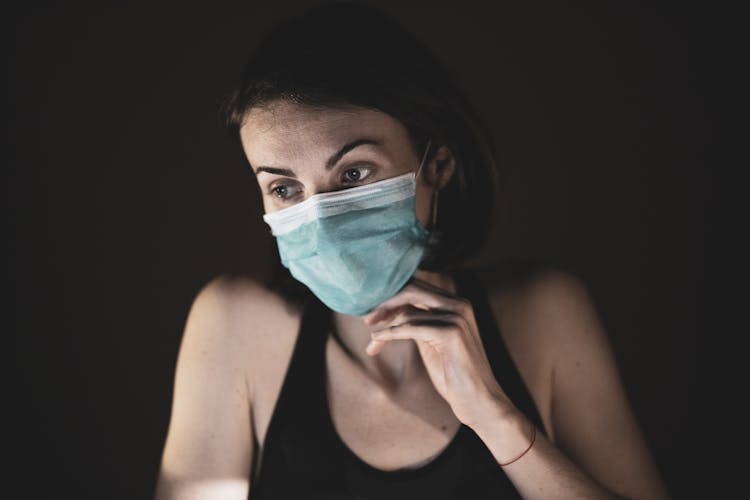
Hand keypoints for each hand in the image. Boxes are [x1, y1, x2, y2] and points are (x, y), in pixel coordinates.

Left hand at [363, 277, 512, 427]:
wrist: (478, 401)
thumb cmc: (454, 375)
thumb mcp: (432, 342)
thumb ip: (417, 323)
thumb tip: (388, 312)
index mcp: (455, 304)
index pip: (417, 287)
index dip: (392, 296)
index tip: (372, 312)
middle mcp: (459, 305)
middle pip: (412, 290)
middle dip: (385, 303)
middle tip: (366, 319)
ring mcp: (457, 317)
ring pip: (408, 311)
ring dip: (384, 326)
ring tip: (372, 341)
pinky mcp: (451, 333)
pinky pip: (411, 328)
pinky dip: (390, 334)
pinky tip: (377, 340)